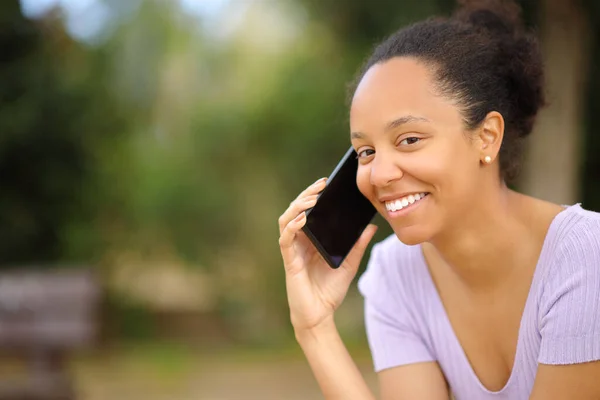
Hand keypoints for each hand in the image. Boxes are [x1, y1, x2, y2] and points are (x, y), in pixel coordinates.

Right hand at [278, 177, 377, 332]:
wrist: (320, 316)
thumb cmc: (330, 292)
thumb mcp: (350, 264)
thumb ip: (358, 245)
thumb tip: (371, 226)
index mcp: (311, 240)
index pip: (308, 211)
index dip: (313, 195)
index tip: (326, 183)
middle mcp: (299, 242)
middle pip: (295, 210)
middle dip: (306, 194)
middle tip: (321, 184)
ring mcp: (292, 250)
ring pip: (286, 219)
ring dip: (297, 206)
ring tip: (312, 198)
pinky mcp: (290, 261)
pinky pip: (286, 239)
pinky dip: (292, 226)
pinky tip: (302, 219)